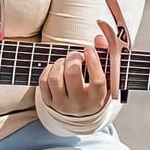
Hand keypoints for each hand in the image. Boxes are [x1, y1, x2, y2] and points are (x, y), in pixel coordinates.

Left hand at [38, 0, 129, 117]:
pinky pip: (43, 82)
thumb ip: (106, 55)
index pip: (97, 81)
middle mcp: (80, 104)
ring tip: (65, 62)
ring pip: (55, 78)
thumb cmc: (94, 88)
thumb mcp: (106, 76)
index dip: (93, 62)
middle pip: (73, 76)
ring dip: (59, 63)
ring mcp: (62, 104)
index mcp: (97, 99)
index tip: (89, 49)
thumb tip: (99, 38)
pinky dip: (48, 70)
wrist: (81, 110)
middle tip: (76, 55)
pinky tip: (56, 68)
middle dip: (73, 59)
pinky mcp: (50, 102)